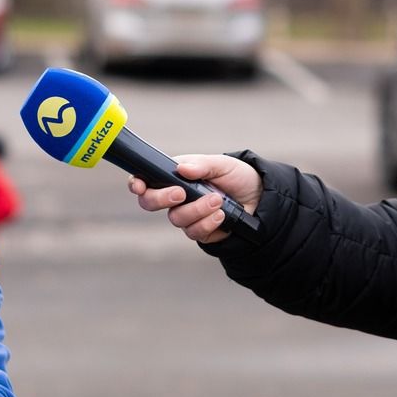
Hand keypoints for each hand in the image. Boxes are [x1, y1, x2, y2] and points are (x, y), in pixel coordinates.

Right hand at [129, 154, 260, 244]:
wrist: (259, 198)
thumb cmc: (237, 176)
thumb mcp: (222, 164)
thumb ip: (201, 165)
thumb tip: (182, 170)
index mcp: (175, 176)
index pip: (146, 180)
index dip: (136, 183)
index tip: (138, 185)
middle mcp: (176, 197)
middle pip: (150, 203)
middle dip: (162, 198)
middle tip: (181, 193)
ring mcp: (186, 215)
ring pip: (176, 219)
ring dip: (196, 209)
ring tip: (218, 200)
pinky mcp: (199, 231)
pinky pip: (194, 231)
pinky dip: (208, 222)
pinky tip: (221, 214)